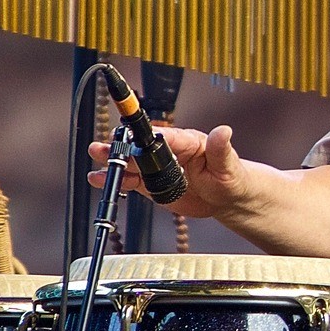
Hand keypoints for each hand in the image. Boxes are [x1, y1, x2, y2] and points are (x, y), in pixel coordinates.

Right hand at [87, 124, 246, 220]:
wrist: (229, 199)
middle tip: (101, 149)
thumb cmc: (232, 178)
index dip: (145, 137)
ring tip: (96, 163)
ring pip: (132, 165)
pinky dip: (117, 182)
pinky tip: (100, 180)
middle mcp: (169, 152)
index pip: (162, 137)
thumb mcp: (228, 165)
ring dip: (114, 164)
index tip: (128, 136)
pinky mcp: (153, 185)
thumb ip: (221, 149)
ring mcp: (159, 169)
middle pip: (140, 149)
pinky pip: (132, 182)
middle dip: (120, 150)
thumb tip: (224, 131)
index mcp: (186, 142)